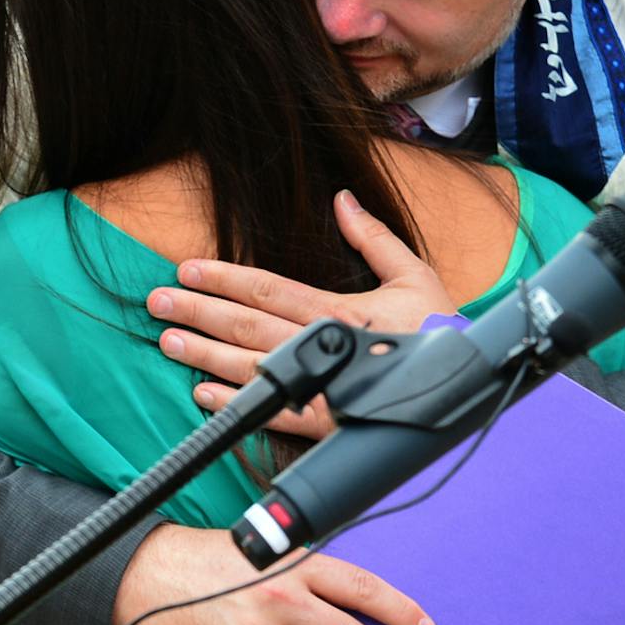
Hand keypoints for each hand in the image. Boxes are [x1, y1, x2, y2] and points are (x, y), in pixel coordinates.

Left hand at [153, 191, 451, 427]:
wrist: (466, 387)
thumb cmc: (439, 330)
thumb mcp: (413, 274)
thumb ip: (373, 236)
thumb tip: (342, 199)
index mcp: (339, 311)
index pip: (266, 288)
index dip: (222, 278)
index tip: (186, 269)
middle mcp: (322, 348)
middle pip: (245, 325)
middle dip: (196, 312)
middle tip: (157, 303)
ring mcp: (320, 390)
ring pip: (248, 367)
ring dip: (203, 354)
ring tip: (168, 342)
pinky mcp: (323, 425)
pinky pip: (268, 414)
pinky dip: (231, 403)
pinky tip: (201, 392)